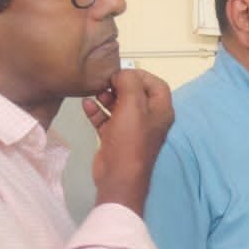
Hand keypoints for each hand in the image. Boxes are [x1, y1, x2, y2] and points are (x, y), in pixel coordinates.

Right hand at [88, 68, 173, 214]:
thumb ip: (129, 82)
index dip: (140, 75)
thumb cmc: (131, 141)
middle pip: (136, 93)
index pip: (156, 84)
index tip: (122, 73)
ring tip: (97, 93)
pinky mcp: (116, 138)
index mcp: (161, 111)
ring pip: (119, 105)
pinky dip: (97, 111)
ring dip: (107, 97)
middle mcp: (149, 119)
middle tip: (106, 83)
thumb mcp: (133, 104)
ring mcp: (132, 129)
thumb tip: (122, 74)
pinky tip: (87, 105)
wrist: (119, 176)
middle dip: (120, 85)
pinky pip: (106, 119)